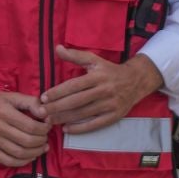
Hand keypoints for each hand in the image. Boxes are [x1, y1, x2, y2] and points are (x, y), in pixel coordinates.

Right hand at [0, 74, 50, 168]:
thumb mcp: (10, 96)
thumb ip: (30, 102)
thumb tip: (45, 112)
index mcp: (4, 112)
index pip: (31, 126)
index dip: (44, 129)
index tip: (47, 126)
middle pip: (27, 141)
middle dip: (42, 141)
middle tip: (46, 138)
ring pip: (19, 153)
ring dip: (35, 153)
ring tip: (41, 148)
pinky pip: (7, 161)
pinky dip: (22, 162)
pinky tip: (29, 157)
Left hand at [41, 47, 163, 134]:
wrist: (136, 81)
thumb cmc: (110, 70)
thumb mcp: (94, 60)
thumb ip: (75, 56)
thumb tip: (57, 48)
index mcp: (97, 76)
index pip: (73, 86)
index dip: (57, 92)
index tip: (44, 98)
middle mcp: (104, 90)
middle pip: (76, 101)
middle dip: (57, 107)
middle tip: (42, 112)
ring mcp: (110, 105)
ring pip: (84, 113)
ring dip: (65, 118)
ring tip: (50, 120)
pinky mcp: (114, 116)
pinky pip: (95, 124)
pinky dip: (80, 128)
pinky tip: (67, 129)